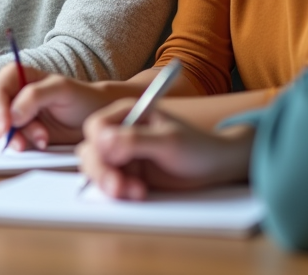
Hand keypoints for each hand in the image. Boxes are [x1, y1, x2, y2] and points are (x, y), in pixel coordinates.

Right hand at [0, 64, 135, 149]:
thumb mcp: (61, 90)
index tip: (6, 126)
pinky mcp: (22, 131)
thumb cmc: (82, 98)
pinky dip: (22, 143)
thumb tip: (12, 115)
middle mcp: (14, 92)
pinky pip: (10, 138)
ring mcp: (16, 113)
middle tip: (19, 139)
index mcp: (20, 75)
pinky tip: (41, 142)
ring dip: (17, 135)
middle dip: (4, 123)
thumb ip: (34, 96)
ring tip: (43, 139)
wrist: (96, 119)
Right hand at [76, 98, 253, 199]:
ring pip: (98, 169)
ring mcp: (123, 154)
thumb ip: (134, 140)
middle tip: (117, 187)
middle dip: (102, 171)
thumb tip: (102, 141)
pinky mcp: (128, 173)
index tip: (115, 159)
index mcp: (128, 113)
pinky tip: (138, 193)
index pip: (96, 126)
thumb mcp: (168, 141)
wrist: (215, 167)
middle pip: (91, 150)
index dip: (99, 144)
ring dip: (110, 183)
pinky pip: (111, 183)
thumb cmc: (197, 146)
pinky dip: (119, 191)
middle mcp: (121, 131)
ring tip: (135, 192)